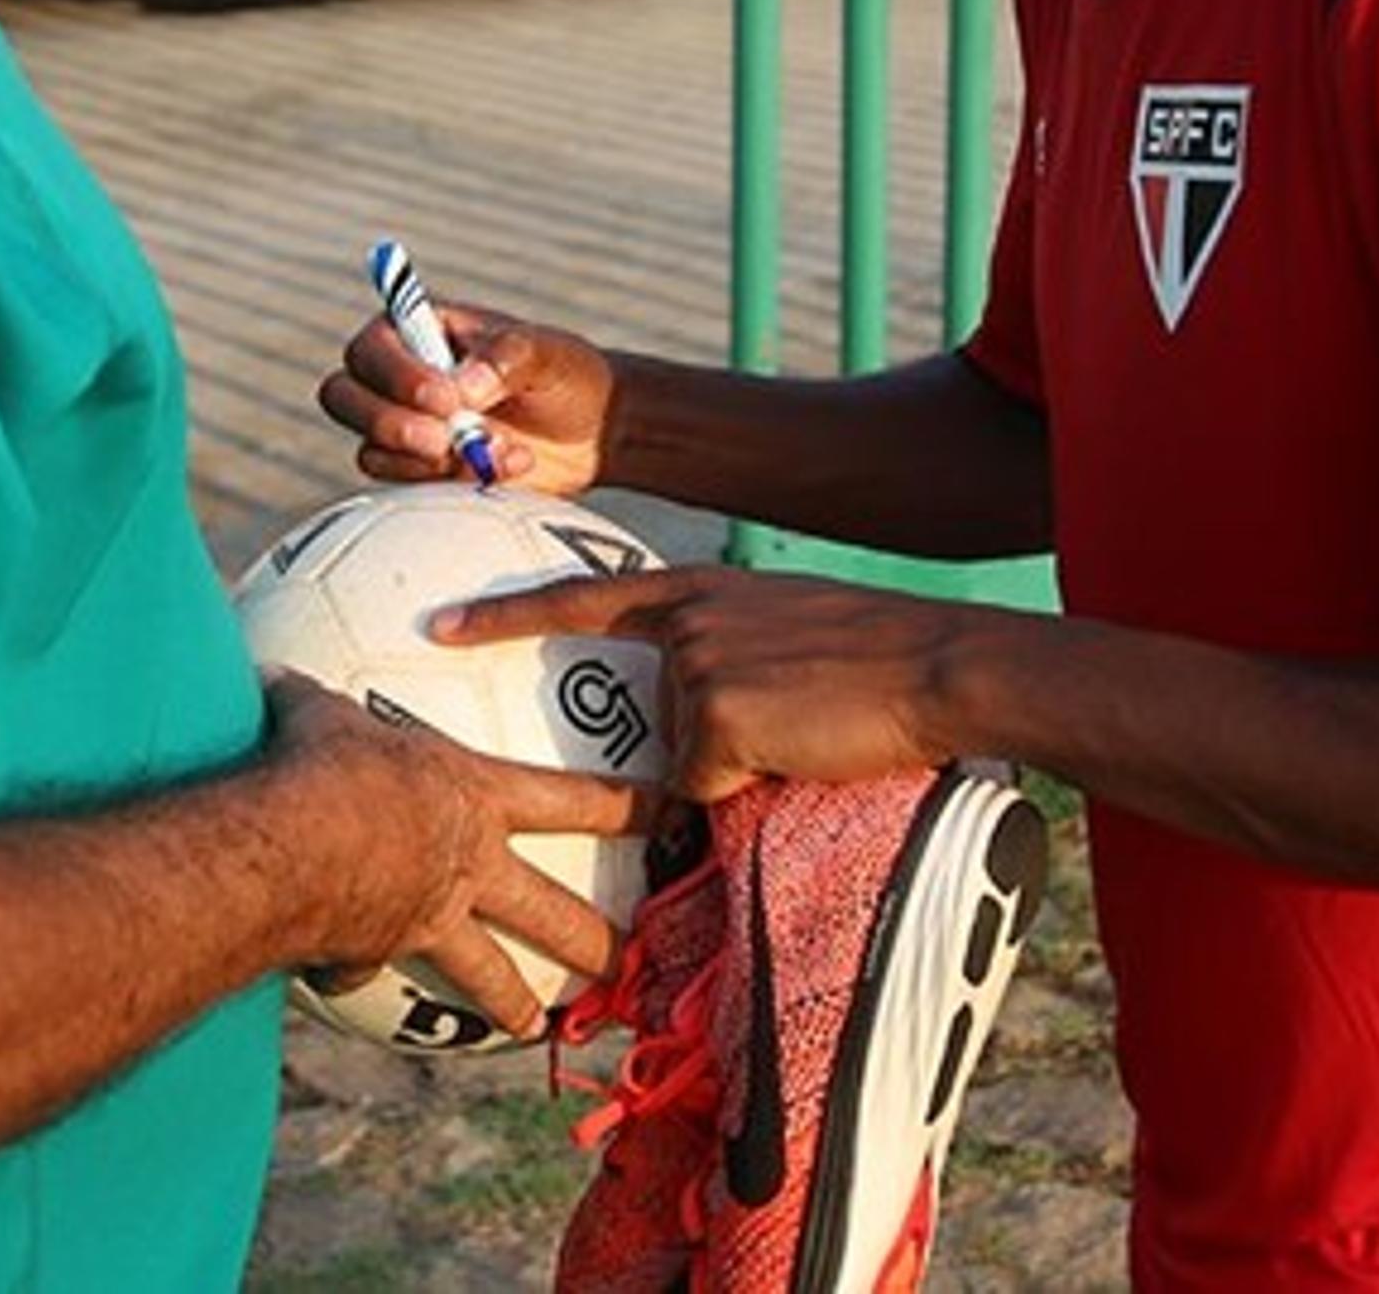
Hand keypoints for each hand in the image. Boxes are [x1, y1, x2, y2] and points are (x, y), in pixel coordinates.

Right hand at [261, 675, 654, 1038]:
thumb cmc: (320, 762)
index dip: (629, 808)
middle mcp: (466, 865)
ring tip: (541, 1030)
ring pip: (489, 971)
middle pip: (552, 909)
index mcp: (475, 796)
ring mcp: (427, 919)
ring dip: (515, 1003)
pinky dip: (360, 980)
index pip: (574, 800)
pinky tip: (343, 988)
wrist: (287, 846)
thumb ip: (313, 696)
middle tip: (634, 963)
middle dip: (598, 938)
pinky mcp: (377, 955)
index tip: (674, 818)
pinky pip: (373, 973)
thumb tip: (268, 667)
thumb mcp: (318, 710)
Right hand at [317, 300, 614, 494]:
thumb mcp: (547, 354)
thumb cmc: (567, 375)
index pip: (369, 347)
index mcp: (418, 330)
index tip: (447, 399)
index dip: (396, 376)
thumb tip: (460, 387)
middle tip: (444, 439)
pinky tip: (507, 466)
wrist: (595, 433)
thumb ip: (505, 359)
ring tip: (501, 449)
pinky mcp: (422, 472)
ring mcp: (406, 428)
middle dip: (389, 423)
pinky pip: (406, 486)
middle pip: (341, 396)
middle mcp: (398, 377)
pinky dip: (452, 483)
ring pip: (372, 450)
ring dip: (432, 460)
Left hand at [439, 568, 976, 803]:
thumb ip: (729, 658)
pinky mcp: (714, 717)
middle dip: (713, 737)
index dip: (503, 615)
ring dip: (746, 763)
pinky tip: (807, 749)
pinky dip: (755, 784)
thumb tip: (696, 738)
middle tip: (786, 720)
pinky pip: (709, 787)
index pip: (579, 600)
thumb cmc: (879, 660)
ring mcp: (694, 666)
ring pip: (686, 763)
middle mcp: (685, 620)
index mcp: (699, 590)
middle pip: (655, 717)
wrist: (939, 665)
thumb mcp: (789, 633)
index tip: (439, 628)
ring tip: (815, 728)